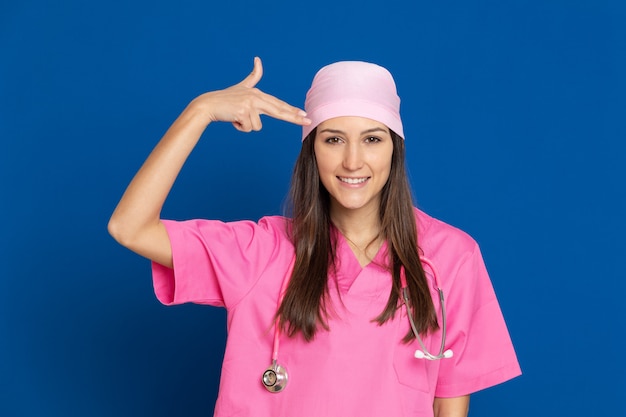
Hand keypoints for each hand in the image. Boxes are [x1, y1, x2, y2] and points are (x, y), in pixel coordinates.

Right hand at [194, 57, 310, 131]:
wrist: (208, 105)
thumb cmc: (226, 99)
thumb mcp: (242, 87)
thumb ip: (253, 76)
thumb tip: (258, 59)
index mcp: (258, 94)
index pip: (278, 104)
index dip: (292, 110)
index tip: (304, 114)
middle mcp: (256, 97)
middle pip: (279, 110)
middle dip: (294, 117)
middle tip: (307, 120)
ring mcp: (250, 104)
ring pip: (257, 126)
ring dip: (246, 126)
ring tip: (237, 118)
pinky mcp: (244, 112)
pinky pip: (248, 128)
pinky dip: (239, 127)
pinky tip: (233, 119)